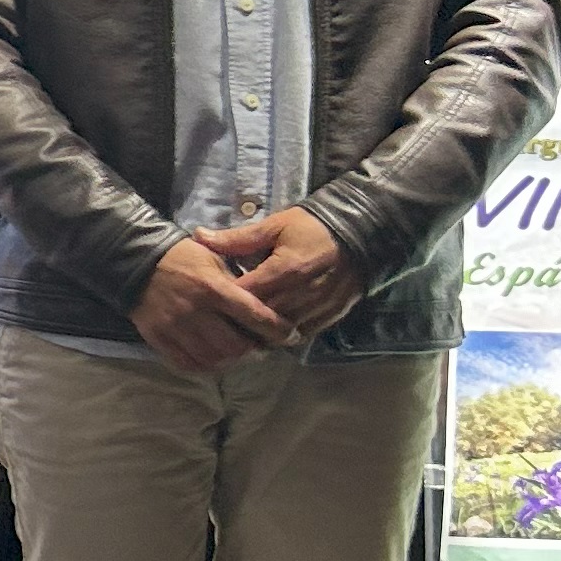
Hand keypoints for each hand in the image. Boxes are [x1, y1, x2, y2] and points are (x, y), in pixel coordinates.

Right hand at [127, 232, 297, 372]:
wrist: (137, 261)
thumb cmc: (184, 257)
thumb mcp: (216, 258)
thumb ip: (238, 283)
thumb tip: (265, 306)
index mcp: (214, 288)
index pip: (255, 316)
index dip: (278, 330)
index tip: (290, 335)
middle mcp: (196, 311)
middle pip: (236, 346)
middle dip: (255, 351)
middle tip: (262, 348)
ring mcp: (175, 328)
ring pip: (213, 359)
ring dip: (232, 362)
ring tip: (239, 356)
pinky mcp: (159, 338)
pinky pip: (187, 364)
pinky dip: (206, 367)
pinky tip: (215, 360)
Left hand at [196, 204, 365, 342]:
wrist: (361, 233)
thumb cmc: (313, 227)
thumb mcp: (275, 226)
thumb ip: (238, 238)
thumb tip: (200, 237)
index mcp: (285, 270)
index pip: (246, 296)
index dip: (225, 301)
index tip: (210, 300)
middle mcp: (302, 295)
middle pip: (261, 319)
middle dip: (240, 321)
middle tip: (221, 319)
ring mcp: (318, 309)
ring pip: (280, 333)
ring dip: (261, 332)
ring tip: (243, 327)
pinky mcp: (330, 317)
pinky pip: (301, 334)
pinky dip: (284, 335)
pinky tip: (270, 329)